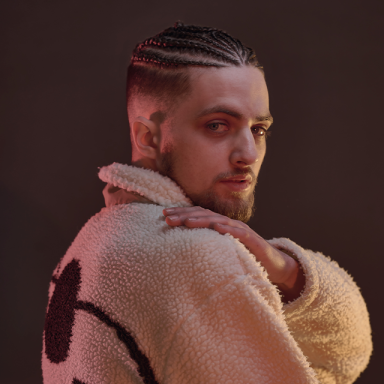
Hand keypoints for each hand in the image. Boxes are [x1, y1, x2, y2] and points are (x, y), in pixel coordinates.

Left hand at [163, 206, 304, 302]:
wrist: (272, 264)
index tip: (164, 215)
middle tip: (167, 217)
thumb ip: (207, 244)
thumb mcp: (221, 249)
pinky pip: (239, 233)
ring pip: (218, 221)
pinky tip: (216, 228)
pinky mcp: (252, 239)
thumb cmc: (244, 256)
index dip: (182, 213)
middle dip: (185, 214)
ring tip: (185, 221)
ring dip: (201, 220)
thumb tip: (183, 247)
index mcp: (220, 225)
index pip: (198, 215)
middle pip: (204, 215)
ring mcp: (240, 230)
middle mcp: (228, 224)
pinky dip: (227, 229)